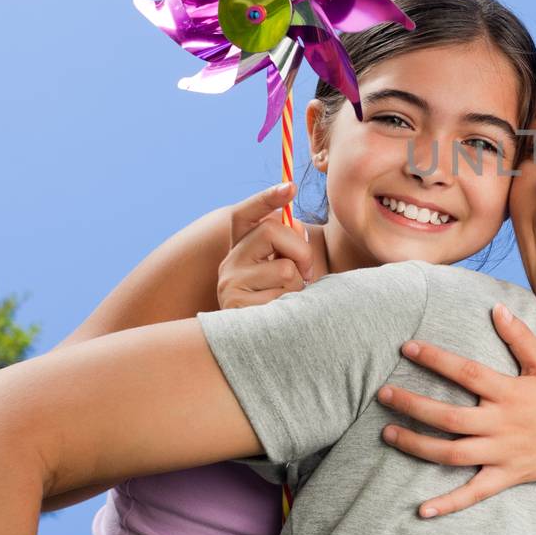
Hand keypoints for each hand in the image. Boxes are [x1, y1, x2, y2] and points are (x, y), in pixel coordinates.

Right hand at [216, 182, 318, 308]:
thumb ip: (289, 246)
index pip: (247, 212)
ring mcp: (230, 282)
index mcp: (242, 247)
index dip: (267, 197)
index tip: (289, 186)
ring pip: (285, 270)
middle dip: (300, 250)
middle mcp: (231, 260)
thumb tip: (297, 223)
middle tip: (305, 273)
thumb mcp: (285, 271)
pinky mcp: (235, 305)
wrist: (257, 347)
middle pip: (271, 230)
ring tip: (285, 301)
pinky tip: (278, 316)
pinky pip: (281, 297)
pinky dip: (289, 308)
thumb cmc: (280, 304)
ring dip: (296, 288)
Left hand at [377, 303, 535, 517]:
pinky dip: (449, 503)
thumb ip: (521, 338)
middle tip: (383, 395)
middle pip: (450, 418)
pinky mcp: (509, 476)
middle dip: (413, 406)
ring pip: (452, 454)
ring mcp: (504, 453)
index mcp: (511, 393)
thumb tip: (497, 309)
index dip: (436, 360)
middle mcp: (503, 424)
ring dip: (417, 445)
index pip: (466, 373)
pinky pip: (474, 493)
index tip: (407, 348)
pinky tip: (422, 510)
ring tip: (388, 434)